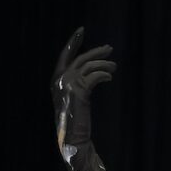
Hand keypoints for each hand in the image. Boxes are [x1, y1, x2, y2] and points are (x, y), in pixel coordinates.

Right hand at [50, 27, 115, 159]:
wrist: (73, 139)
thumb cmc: (74, 122)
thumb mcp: (72, 98)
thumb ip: (76, 84)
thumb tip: (89, 70)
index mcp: (56, 80)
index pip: (65, 55)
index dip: (73, 42)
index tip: (81, 31)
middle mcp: (59, 79)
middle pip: (80, 58)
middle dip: (96, 52)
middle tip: (109, 49)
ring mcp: (68, 84)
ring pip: (89, 66)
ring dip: (104, 64)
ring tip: (114, 67)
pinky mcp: (79, 91)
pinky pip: (95, 76)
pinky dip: (104, 75)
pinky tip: (109, 78)